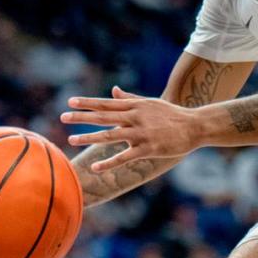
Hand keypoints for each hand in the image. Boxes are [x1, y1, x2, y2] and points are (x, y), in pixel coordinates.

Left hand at [61, 87, 202, 170]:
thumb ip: (129, 98)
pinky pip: (124, 157)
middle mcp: (135, 117)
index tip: (70, 101)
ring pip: (110, 136)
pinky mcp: (148, 149)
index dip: (88, 102)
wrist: (194, 127)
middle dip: (82, 117)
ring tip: (71, 139)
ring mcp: (141, 134)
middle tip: (63, 117)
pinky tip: (95, 167)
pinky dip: (108, 163)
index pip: (106, 103)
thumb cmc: (171, 115)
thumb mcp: (150, 103)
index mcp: (135, 106)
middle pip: (104, 117)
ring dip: (89, 138)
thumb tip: (113, 90)